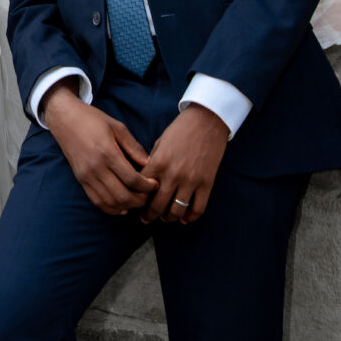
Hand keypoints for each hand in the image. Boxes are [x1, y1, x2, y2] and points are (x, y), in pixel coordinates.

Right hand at [43, 83, 157, 215]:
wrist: (65, 119)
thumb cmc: (92, 119)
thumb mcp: (117, 126)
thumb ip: (133, 146)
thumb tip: (148, 163)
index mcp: (107, 152)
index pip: (131, 179)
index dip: (147, 186)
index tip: (155, 184)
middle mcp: (96, 167)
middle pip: (122, 195)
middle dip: (140, 200)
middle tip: (149, 195)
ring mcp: (86, 176)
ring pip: (110, 202)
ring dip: (127, 206)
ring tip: (138, 200)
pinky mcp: (80, 180)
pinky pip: (97, 201)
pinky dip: (111, 208)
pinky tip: (122, 206)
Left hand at [140, 104, 228, 224]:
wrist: (206, 121)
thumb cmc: (180, 130)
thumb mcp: (159, 143)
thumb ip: (152, 163)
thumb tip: (144, 181)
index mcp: (158, 162)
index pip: (142, 188)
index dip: (136, 197)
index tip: (134, 202)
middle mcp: (173, 174)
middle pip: (157, 205)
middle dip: (149, 215)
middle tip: (145, 218)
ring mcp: (191, 181)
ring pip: (176, 211)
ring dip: (168, 218)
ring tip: (164, 218)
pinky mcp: (206, 184)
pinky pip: (197, 209)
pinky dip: (190, 218)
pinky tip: (184, 219)